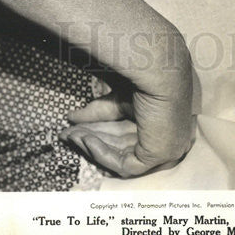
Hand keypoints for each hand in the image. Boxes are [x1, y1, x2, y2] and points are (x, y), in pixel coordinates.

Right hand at [60, 59, 195, 177]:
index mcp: (162, 121)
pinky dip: (104, 153)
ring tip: (71, 135)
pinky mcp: (158, 156)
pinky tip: (86, 139)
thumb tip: (71, 118)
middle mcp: (166, 137)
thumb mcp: (118, 98)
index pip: (127, 131)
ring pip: (121, 154)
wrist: (159, 70)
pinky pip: (125, 164)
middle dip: (92, 138)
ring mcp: (164, 148)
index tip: (75, 129)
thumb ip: (99, 112)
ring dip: (94, 145)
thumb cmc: (147, 77)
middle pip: (121, 143)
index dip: (99, 130)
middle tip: (67, 135)